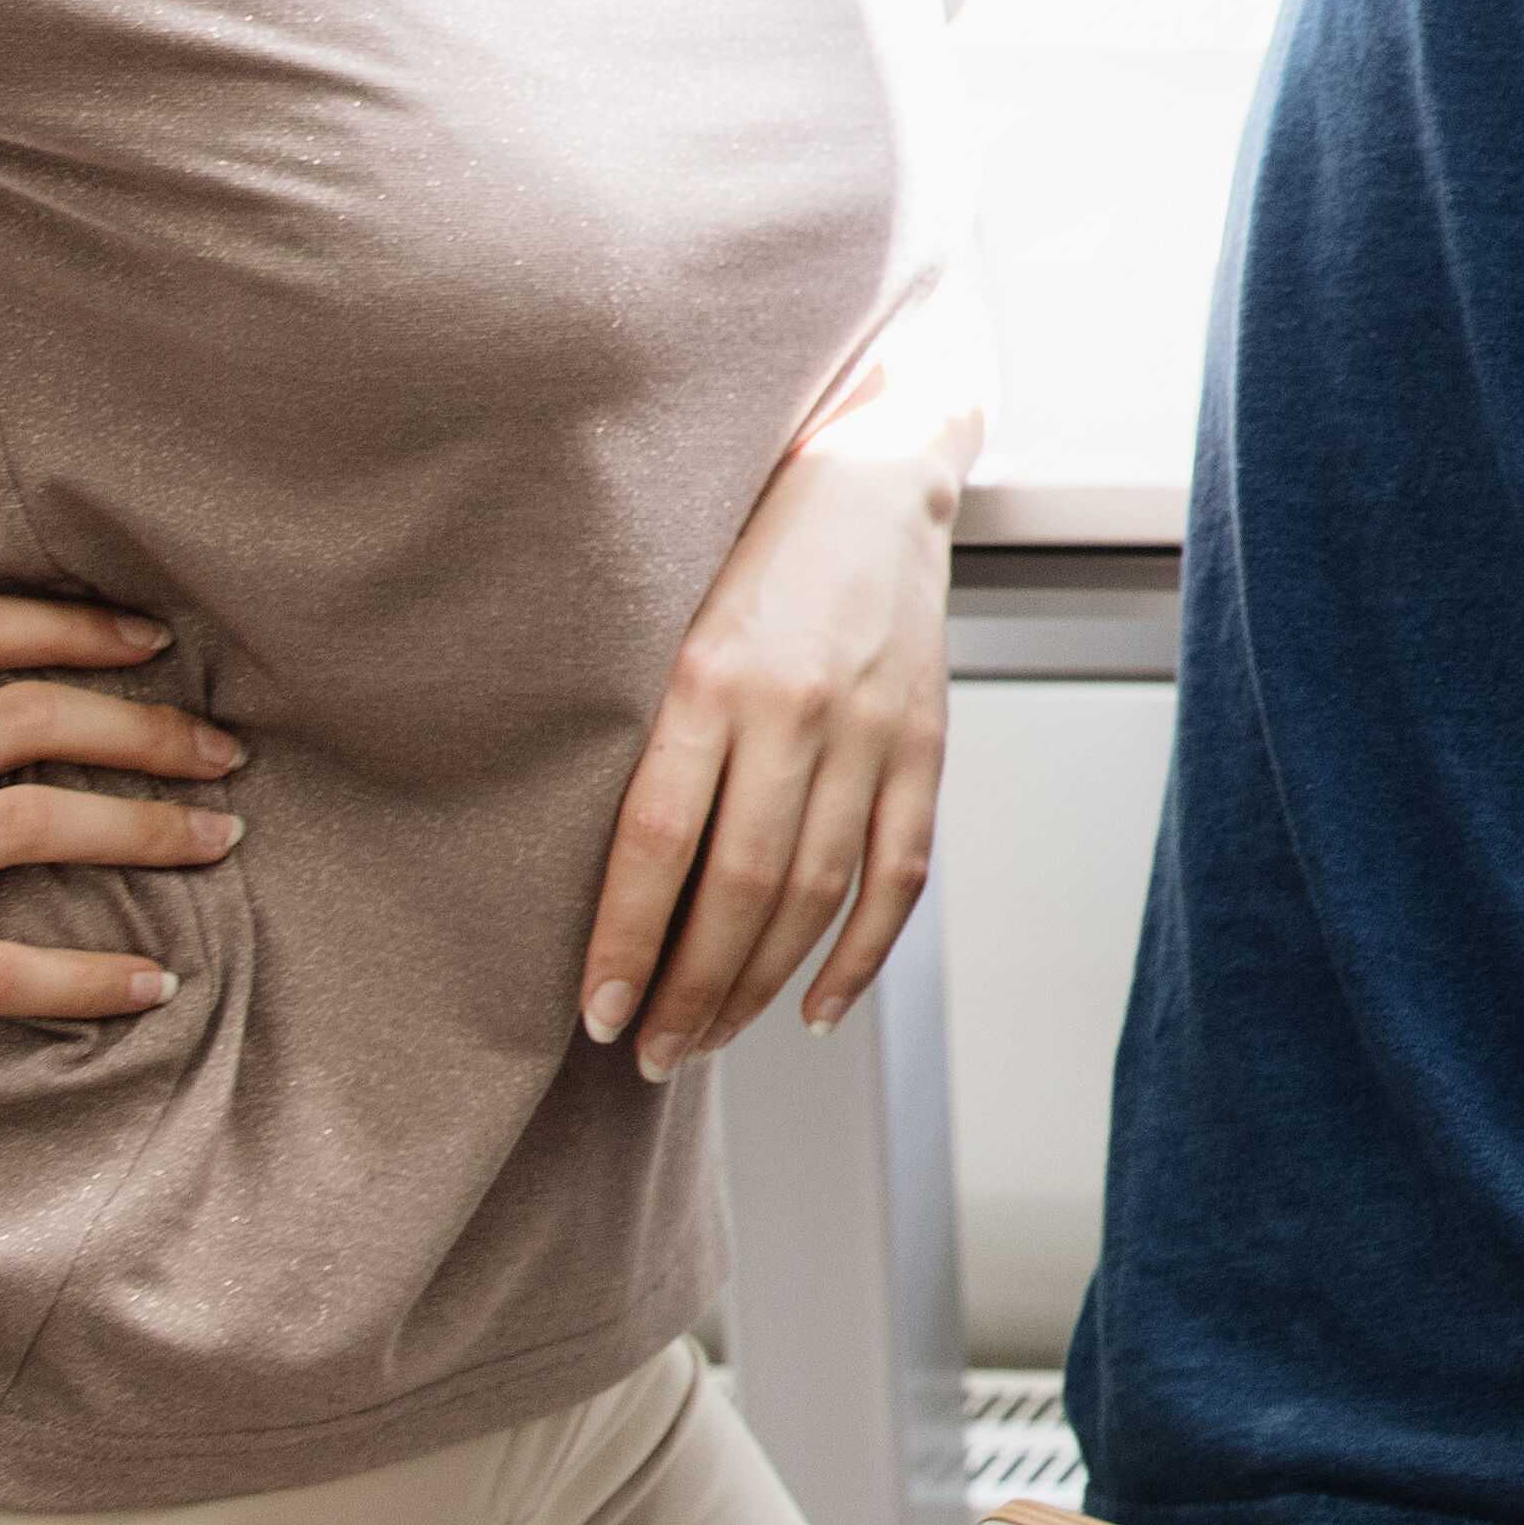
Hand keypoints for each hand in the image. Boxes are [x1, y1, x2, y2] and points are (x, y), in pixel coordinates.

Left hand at [586, 400, 955, 1071]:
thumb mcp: (669, 621)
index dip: (627, 944)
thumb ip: (648, 729)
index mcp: (711, 676)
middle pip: (741, 891)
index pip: (660, 845)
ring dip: (759, 988)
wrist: (875, 470)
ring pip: (817, 897)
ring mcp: (874, 732)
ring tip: (710, 1039)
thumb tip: (596, 869)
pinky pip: (899, 875)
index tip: (596, 1015)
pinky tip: (814, 1007)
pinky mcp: (927, 742)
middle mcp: (797, 710)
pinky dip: (860, 955)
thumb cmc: (747, 546)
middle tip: (651, 1054)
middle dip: (690, 992)